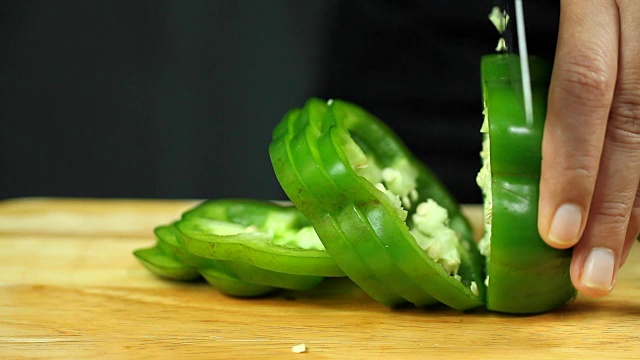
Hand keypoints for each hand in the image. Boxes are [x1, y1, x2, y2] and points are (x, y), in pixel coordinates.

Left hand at [538, 0, 639, 296]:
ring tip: (608, 262)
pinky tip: (635, 221)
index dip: (573, 165)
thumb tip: (526, 148)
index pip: (585, 90)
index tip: (557, 232)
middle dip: (611, 209)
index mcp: (596, 0)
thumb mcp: (542, 13)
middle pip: (634, 125)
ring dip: (637, 209)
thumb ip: (544, 66)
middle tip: (585, 275)